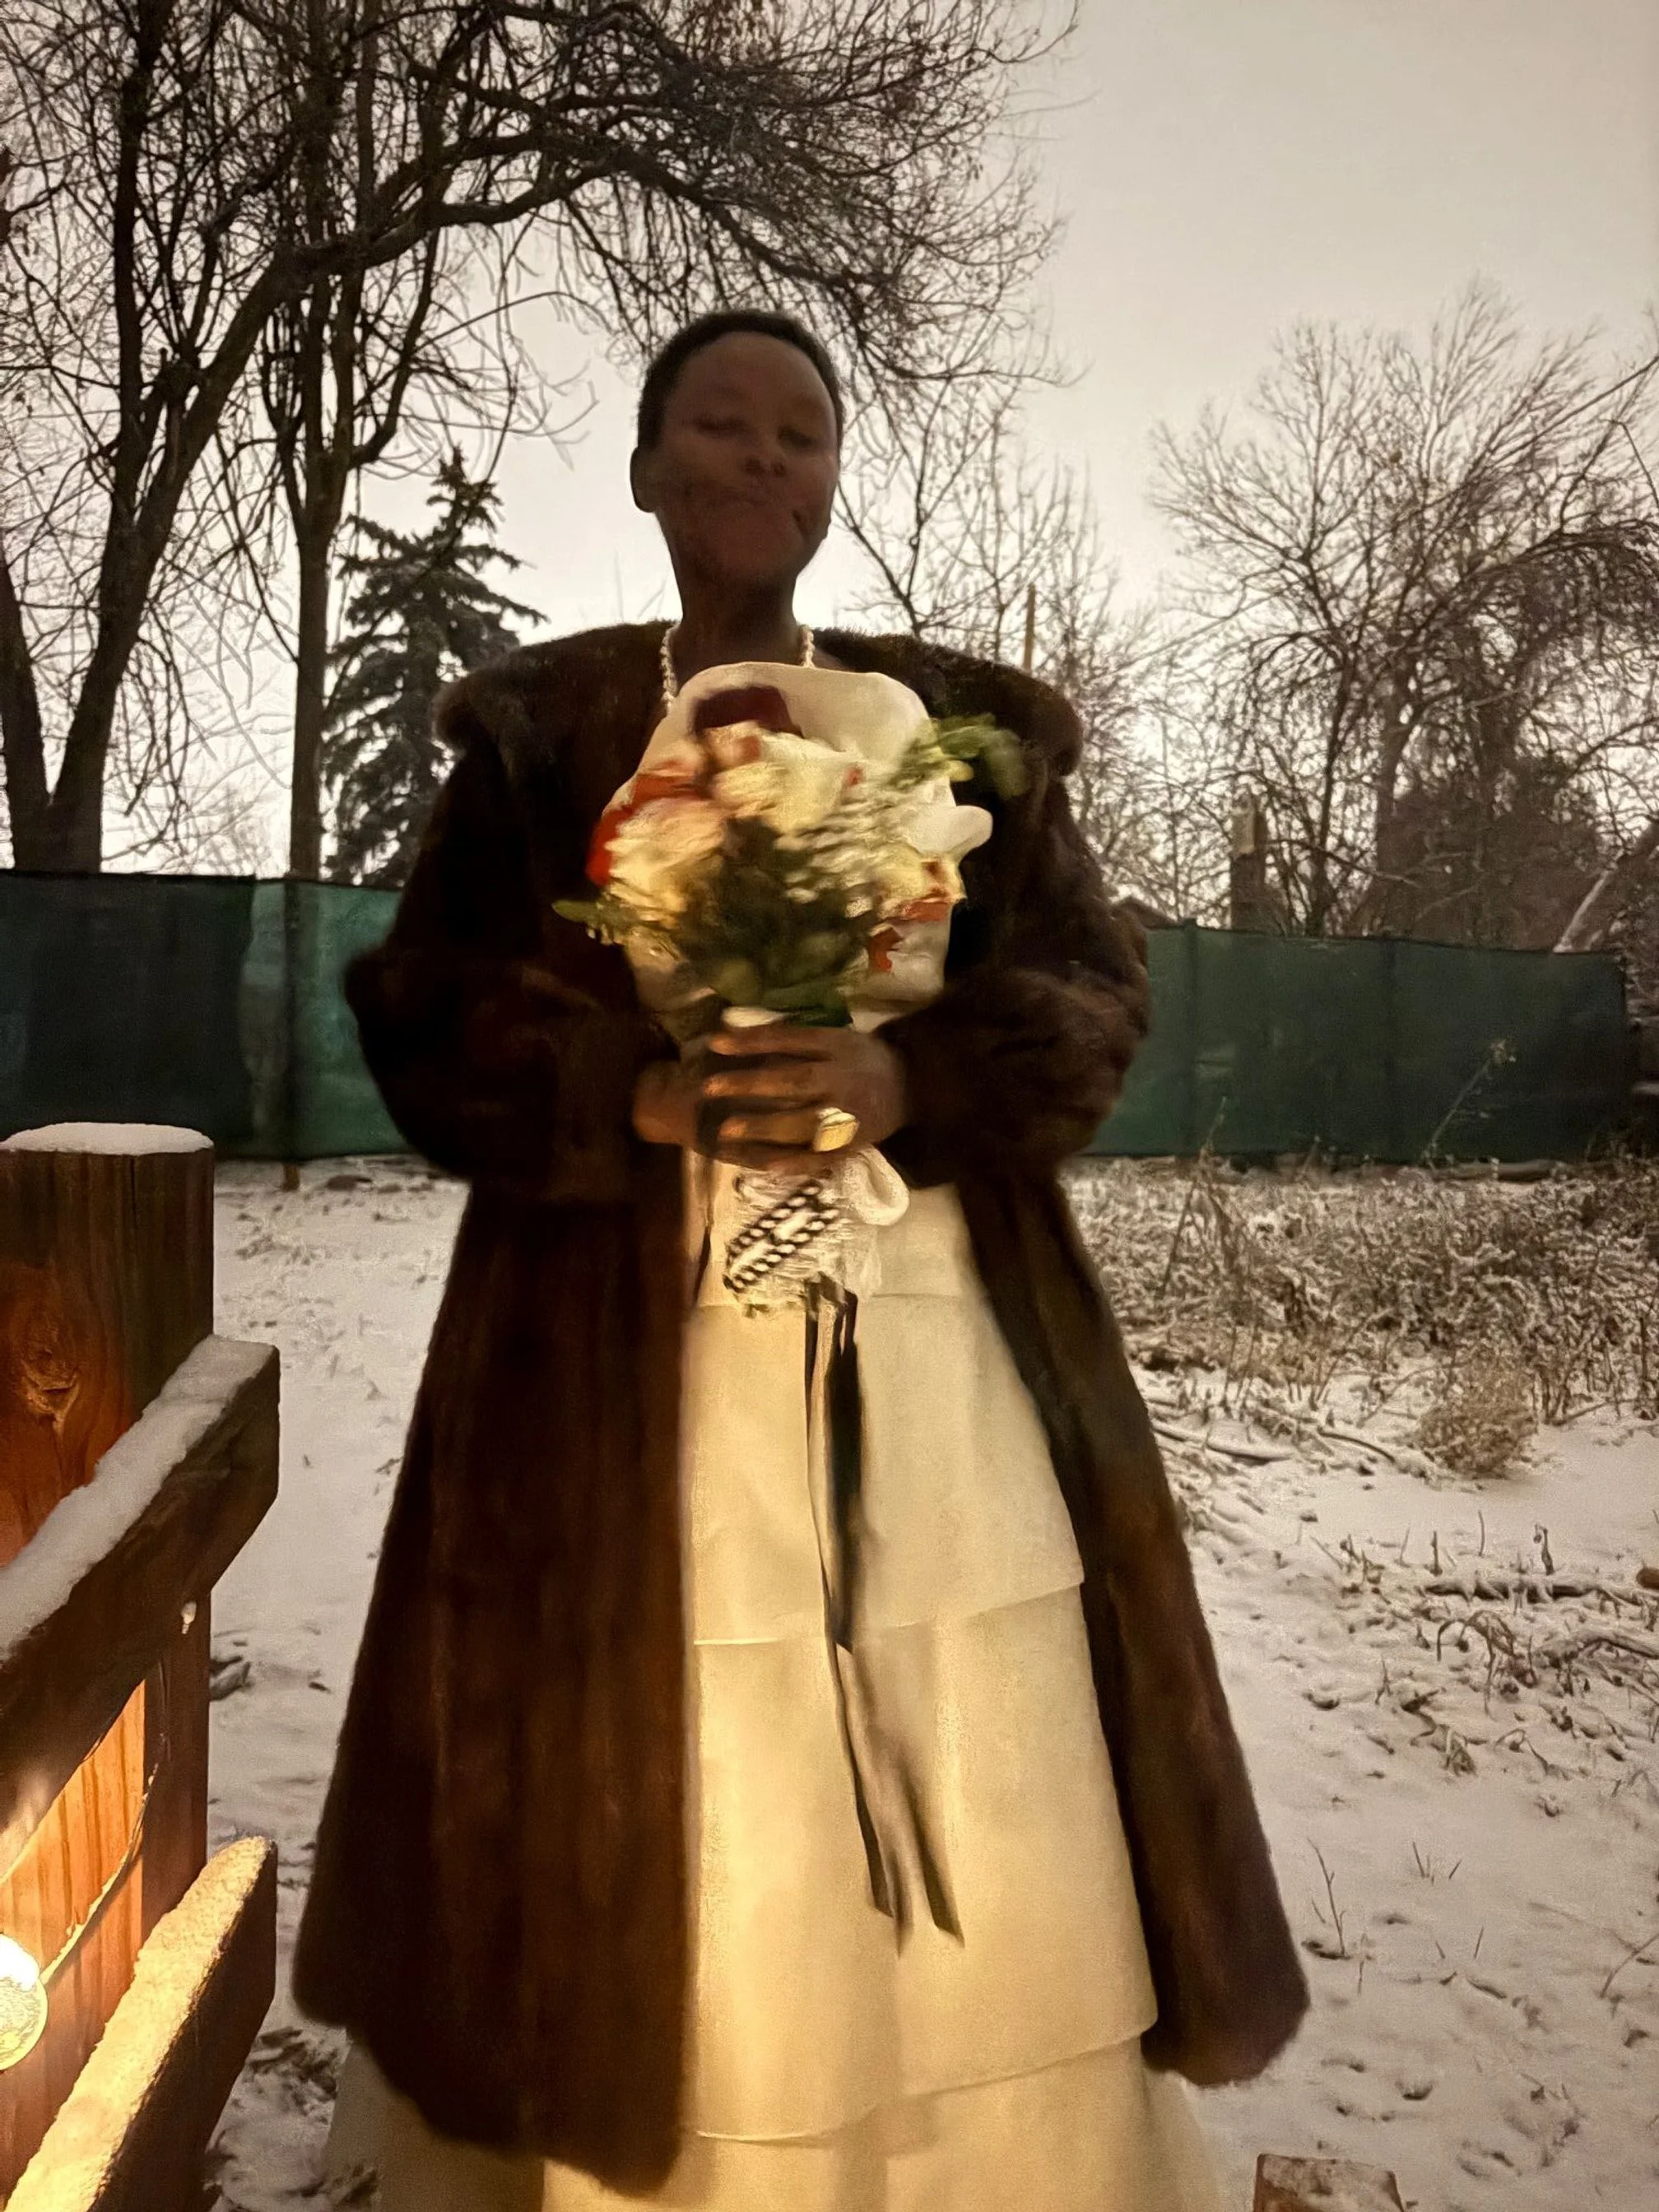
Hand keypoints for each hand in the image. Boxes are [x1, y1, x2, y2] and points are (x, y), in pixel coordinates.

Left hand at [699, 1024, 907, 1173]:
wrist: (911, 1086)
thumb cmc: (860, 1058)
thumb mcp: (833, 1038)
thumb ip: (792, 1038)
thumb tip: (735, 1031)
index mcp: (838, 1047)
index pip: (791, 1041)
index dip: (753, 1041)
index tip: (714, 1044)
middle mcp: (844, 1079)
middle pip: (794, 1081)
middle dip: (750, 1085)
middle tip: (710, 1088)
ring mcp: (850, 1115)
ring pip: (805, 1122)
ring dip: (765, 1127)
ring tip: (728, 1131)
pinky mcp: (855, 1144)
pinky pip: (822, 1157)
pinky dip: (794, 1162)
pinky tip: (764, 1165)